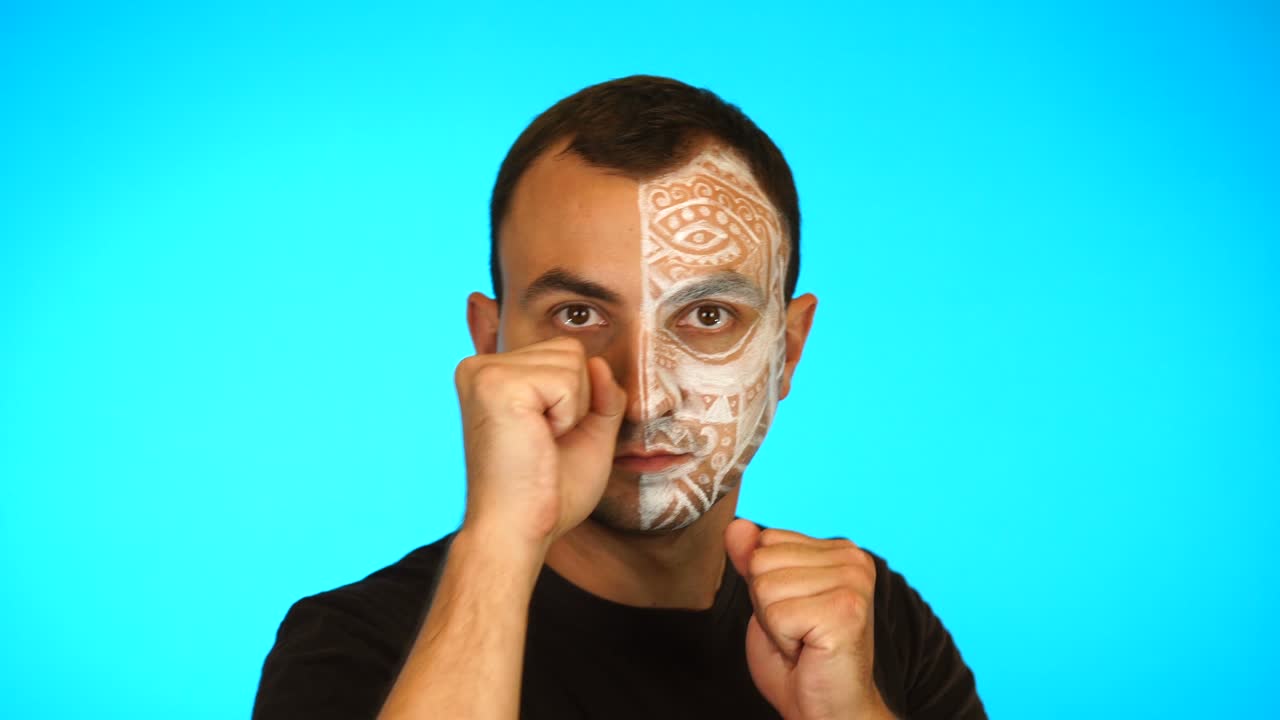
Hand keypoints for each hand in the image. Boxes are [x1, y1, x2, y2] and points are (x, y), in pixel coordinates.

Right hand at [454, 337, 626, 547]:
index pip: (563, 353)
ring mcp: (484, 371)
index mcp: (493, 375)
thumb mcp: (586, 434)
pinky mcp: (497, 383)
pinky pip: (568, 379)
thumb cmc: (546, 493)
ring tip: (538, 441)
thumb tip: (600, 362)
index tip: (545, 439)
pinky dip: (567, 416)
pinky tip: (537, 440)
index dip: (576, 399)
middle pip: (570, 351)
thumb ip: (600, 395)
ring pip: (573, 361)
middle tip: (542, 441)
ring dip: (571, 410)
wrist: (516, 531)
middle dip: (576, 401)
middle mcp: (480, 366)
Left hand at [725, 519, 892, 719]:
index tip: (796, 612)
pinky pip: (777, 614)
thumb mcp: (768, 601)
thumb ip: (753, 561)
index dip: (768, 584)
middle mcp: (853, 559)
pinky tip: (809, 650)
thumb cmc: (802, 660)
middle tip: (800, 630)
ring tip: (804, 640)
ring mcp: (853, 583)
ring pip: (766, 587)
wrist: (829, 709)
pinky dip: (783, 640)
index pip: (768, 540)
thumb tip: (737, 525)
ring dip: (775, 624)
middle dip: (768, 604)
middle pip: (763, 560)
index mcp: (839, 550)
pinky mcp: (845, 611)